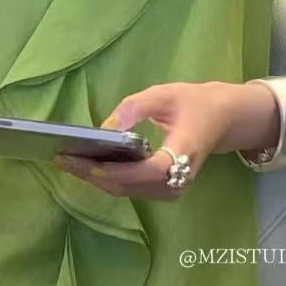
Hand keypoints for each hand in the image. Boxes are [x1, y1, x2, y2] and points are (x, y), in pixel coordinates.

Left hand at [54, 80, 233, 201]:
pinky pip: (131, 189)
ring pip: (127, 191)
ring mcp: (172, 189)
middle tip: (62, 158)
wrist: (223, 120)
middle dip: (94, 174)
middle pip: (131, 185)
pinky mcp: (164, 191)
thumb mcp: (166, 94)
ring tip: (68, 161)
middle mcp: (178, 178)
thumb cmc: (194, 104)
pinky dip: (107, 179)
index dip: (120, 170)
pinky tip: (88, 165)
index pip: (151, 170)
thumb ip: (135, 107)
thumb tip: (105, 128)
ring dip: (96, 178)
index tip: (90, 161)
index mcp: (185, 151)